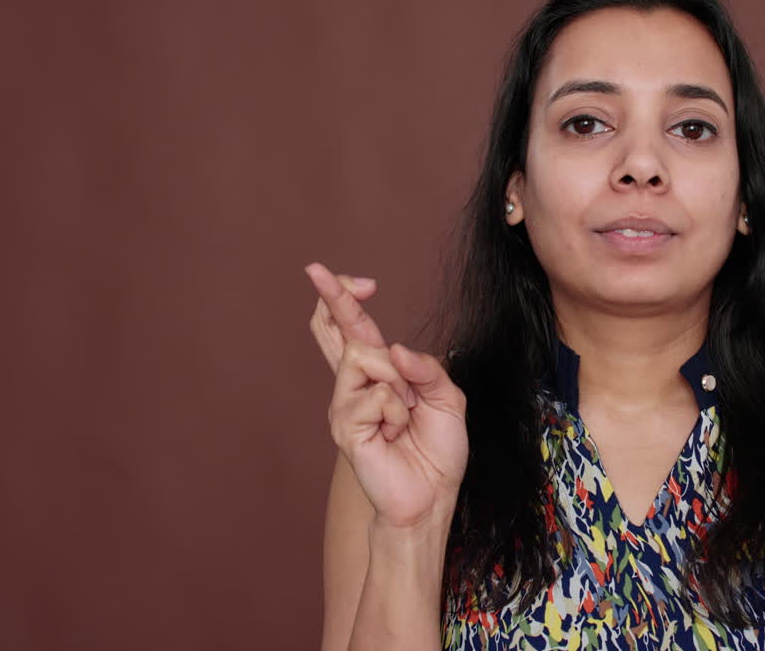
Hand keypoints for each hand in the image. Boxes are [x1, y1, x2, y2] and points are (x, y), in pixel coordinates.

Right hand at [307, 263, 468, 527]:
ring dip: (398, 383)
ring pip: (365, 357)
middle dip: (334, 297)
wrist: (431, 495)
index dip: (341, 299)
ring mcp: (345, 404)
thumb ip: (426, 368)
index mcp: (380, 373)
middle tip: (317, 270)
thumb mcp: (447, 398)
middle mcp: (356, 384)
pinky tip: (395, 433)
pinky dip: (396, 411)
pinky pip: (376, 394)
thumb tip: (394, 348)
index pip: (353, 330)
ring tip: (405, 415)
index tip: (331, 275)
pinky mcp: (343, 425)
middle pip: (335, 331)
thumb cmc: (438, 450)